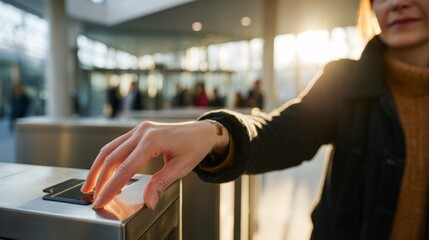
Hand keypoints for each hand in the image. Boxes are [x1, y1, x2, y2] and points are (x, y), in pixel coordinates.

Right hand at [81, 120, 227, 208]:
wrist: (201, 132)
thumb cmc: (194, 147)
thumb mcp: (180, 168)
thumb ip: (161, 183)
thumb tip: (148, 201)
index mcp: (153, 141)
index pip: (125, 169)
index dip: (110, 187)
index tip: (101, 201)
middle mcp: (142, 132)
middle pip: (112, 158)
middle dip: (99, 179)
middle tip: (92, 197)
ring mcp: (139, 129)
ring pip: (110, 149)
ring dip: (98, 168)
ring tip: (90, 185)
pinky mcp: (139, 130)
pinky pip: (118, 144)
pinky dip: (108, 159)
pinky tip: (103, 171)